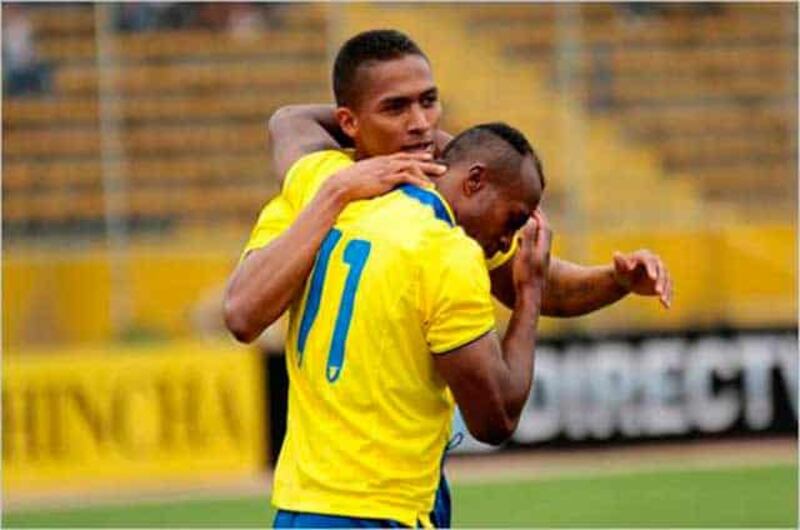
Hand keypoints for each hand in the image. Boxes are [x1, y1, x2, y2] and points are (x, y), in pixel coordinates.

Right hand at [330, 152, 446, 203]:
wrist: (340, 185)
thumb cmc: (348, 184)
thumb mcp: (362, 178)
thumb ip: (372, 178)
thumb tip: (375, 185)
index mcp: (380, 160)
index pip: (402, 156)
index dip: (416, 157)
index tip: (428, 158)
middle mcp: (386, 162)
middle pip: (412, 160)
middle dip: (428, 164)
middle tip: (442, 168)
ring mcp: (387, 169)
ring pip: (413, 167)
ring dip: (427, 174)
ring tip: (438, 180)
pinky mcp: (387, 178)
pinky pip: (408, 178)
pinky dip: (420, 182)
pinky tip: (428, 188)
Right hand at [513, 209, 551, 297]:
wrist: (530, 297)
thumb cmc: (526, 276)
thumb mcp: (525, 255)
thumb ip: (528, 237)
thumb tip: (530, 219)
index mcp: (542, 248)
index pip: (544, 226)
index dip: (539, 214)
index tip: (533, 204)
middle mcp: (544, 252)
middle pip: (544, 231)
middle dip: (539, 219)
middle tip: (531, 209)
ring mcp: (540, 259)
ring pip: (539, 239)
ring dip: (534, 228)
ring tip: (526, 221)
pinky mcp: (536, 265)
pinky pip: (533, 247)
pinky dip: (528, 239)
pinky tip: (520, 241)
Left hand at [613, 250, 672, 308]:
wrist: (627, 279)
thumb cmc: (622, 272)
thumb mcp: (619, 268)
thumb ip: (619, 262)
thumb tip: (616, 254)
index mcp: (645, 256)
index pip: (650, 262)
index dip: (652, 269)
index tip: (652, 278)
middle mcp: (657, 262)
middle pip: (662, 271)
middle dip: (660, 282)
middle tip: (657, 292)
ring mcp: (662, 272)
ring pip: (667, 281)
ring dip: (666, 290)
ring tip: (662, 300)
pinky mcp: (664, 282)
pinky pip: (668, 289)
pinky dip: (668, 296)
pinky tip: (666, 305)